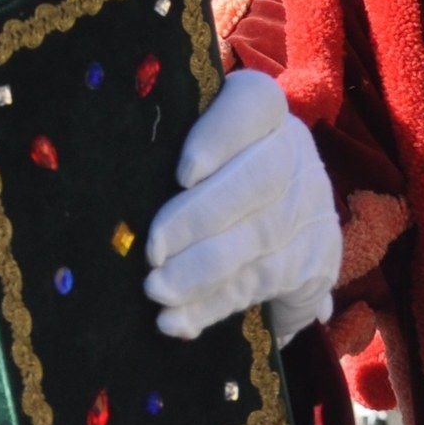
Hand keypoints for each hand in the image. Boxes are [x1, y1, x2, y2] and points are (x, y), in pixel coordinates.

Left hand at [144, 70, 340, 344]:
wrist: (286, 227)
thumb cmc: (210, 177)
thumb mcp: (192, 151)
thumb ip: (161, 152)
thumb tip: (107, 172)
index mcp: (262, 115)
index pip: (255, 104)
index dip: (221, 135)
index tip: (183, 172)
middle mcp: (293, 155)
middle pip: (260, 178)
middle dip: (201, 217)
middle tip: (153, 251)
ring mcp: (310, 208)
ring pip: (260, 237)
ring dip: (202, 271)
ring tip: (156, 290)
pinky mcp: (315, 262)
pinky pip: (260, 284)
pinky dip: (213, 305)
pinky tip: (175, 320)